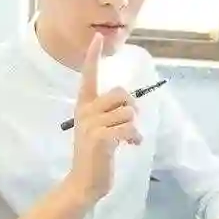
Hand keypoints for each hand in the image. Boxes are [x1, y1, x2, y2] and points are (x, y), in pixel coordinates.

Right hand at [67, 32, 141, 203]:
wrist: (84, 182)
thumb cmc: (95, 154)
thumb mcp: (97, 128)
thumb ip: (108, 113)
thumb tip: (131, 106)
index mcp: (84, 106)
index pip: (88, 76)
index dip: (93, 56)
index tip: (98, 37)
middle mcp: (85, 111)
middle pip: (121, 94)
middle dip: (130, 108)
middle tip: (127, 124)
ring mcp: (92, 124)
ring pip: (128, 112)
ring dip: (133, 127)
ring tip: (126, 139)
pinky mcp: (101, 137)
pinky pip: (129, 128)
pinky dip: (134, 138)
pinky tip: (129, 146)